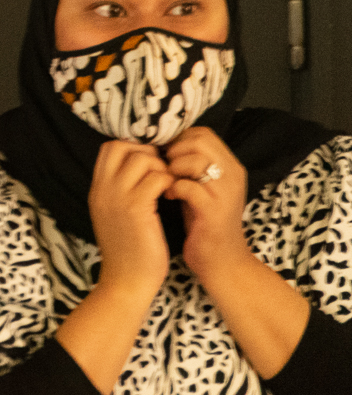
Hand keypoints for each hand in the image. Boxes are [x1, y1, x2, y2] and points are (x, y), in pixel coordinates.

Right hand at [88, 140, 172, 300]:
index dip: (133, 148)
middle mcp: (103, 189)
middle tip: (162, 171)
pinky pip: (157, 178)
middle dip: (148, 152)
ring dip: (161, 167)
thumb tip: (140, 168)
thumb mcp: (113, 215)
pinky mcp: (137, 208)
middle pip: (123, 146)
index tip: (150, 163)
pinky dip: (170, 181)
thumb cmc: (127, 251)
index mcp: (97, 189)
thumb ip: (119, 191)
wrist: (126, 281)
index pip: (110, 148)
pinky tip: (173, 195)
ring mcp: (117, 197)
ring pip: (142, 158)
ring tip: (168, 185)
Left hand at [163, 125, 248, 279]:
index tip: (166, 156)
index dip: (178, 140)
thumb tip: (163, 144)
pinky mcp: (214, 210)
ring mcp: (225, 191)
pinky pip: (188, 186)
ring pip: (194, 159)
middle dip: (174, 151)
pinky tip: (169, 197)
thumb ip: (190, 165)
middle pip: (198, 140)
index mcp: (230, 166)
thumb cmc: (204, 222)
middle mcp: (232, 174)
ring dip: (172, 168)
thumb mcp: (200, 187)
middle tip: (165, 169)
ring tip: (166, 183)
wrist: (222, 262)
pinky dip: (173, 188)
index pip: (202, 133)